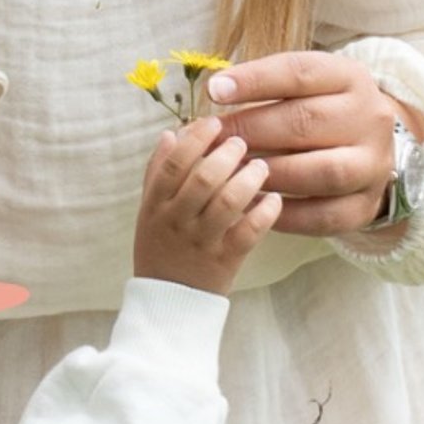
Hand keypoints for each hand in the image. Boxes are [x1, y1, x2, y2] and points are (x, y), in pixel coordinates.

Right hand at [132, 116, 280, 294]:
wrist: (169, 300)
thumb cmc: (161, 246)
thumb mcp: (149, 210)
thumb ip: (157, 173)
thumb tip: (170, 134)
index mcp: (156, 205)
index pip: (174, 163)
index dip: (195, 138)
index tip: (214, 122)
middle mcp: (176, 221)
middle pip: (204, 179)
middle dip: (227, 155)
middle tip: (242, 143)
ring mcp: (201, 242)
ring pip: (228, 202)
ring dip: (248, 179)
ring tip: (261, 167)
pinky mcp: (225, 261)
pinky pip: (249, 232)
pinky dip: (264, 213)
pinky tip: (274, 200)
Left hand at [206, 51, 419, 238]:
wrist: (370, 149)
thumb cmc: (320, 110)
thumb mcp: (303, 86)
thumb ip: (265, 86)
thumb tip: (216, 92)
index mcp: (350, 78)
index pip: (301, 72)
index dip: (255, 81)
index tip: (214, 91)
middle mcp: (369, 119)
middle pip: (307, 122)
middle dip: (252, 130)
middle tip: (214, 139)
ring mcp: (372, 165)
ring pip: (322, 171)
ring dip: (271, 173)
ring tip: (232, 173)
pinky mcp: (366, 206)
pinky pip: (325, 216)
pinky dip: (286, 215)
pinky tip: (254, 205)